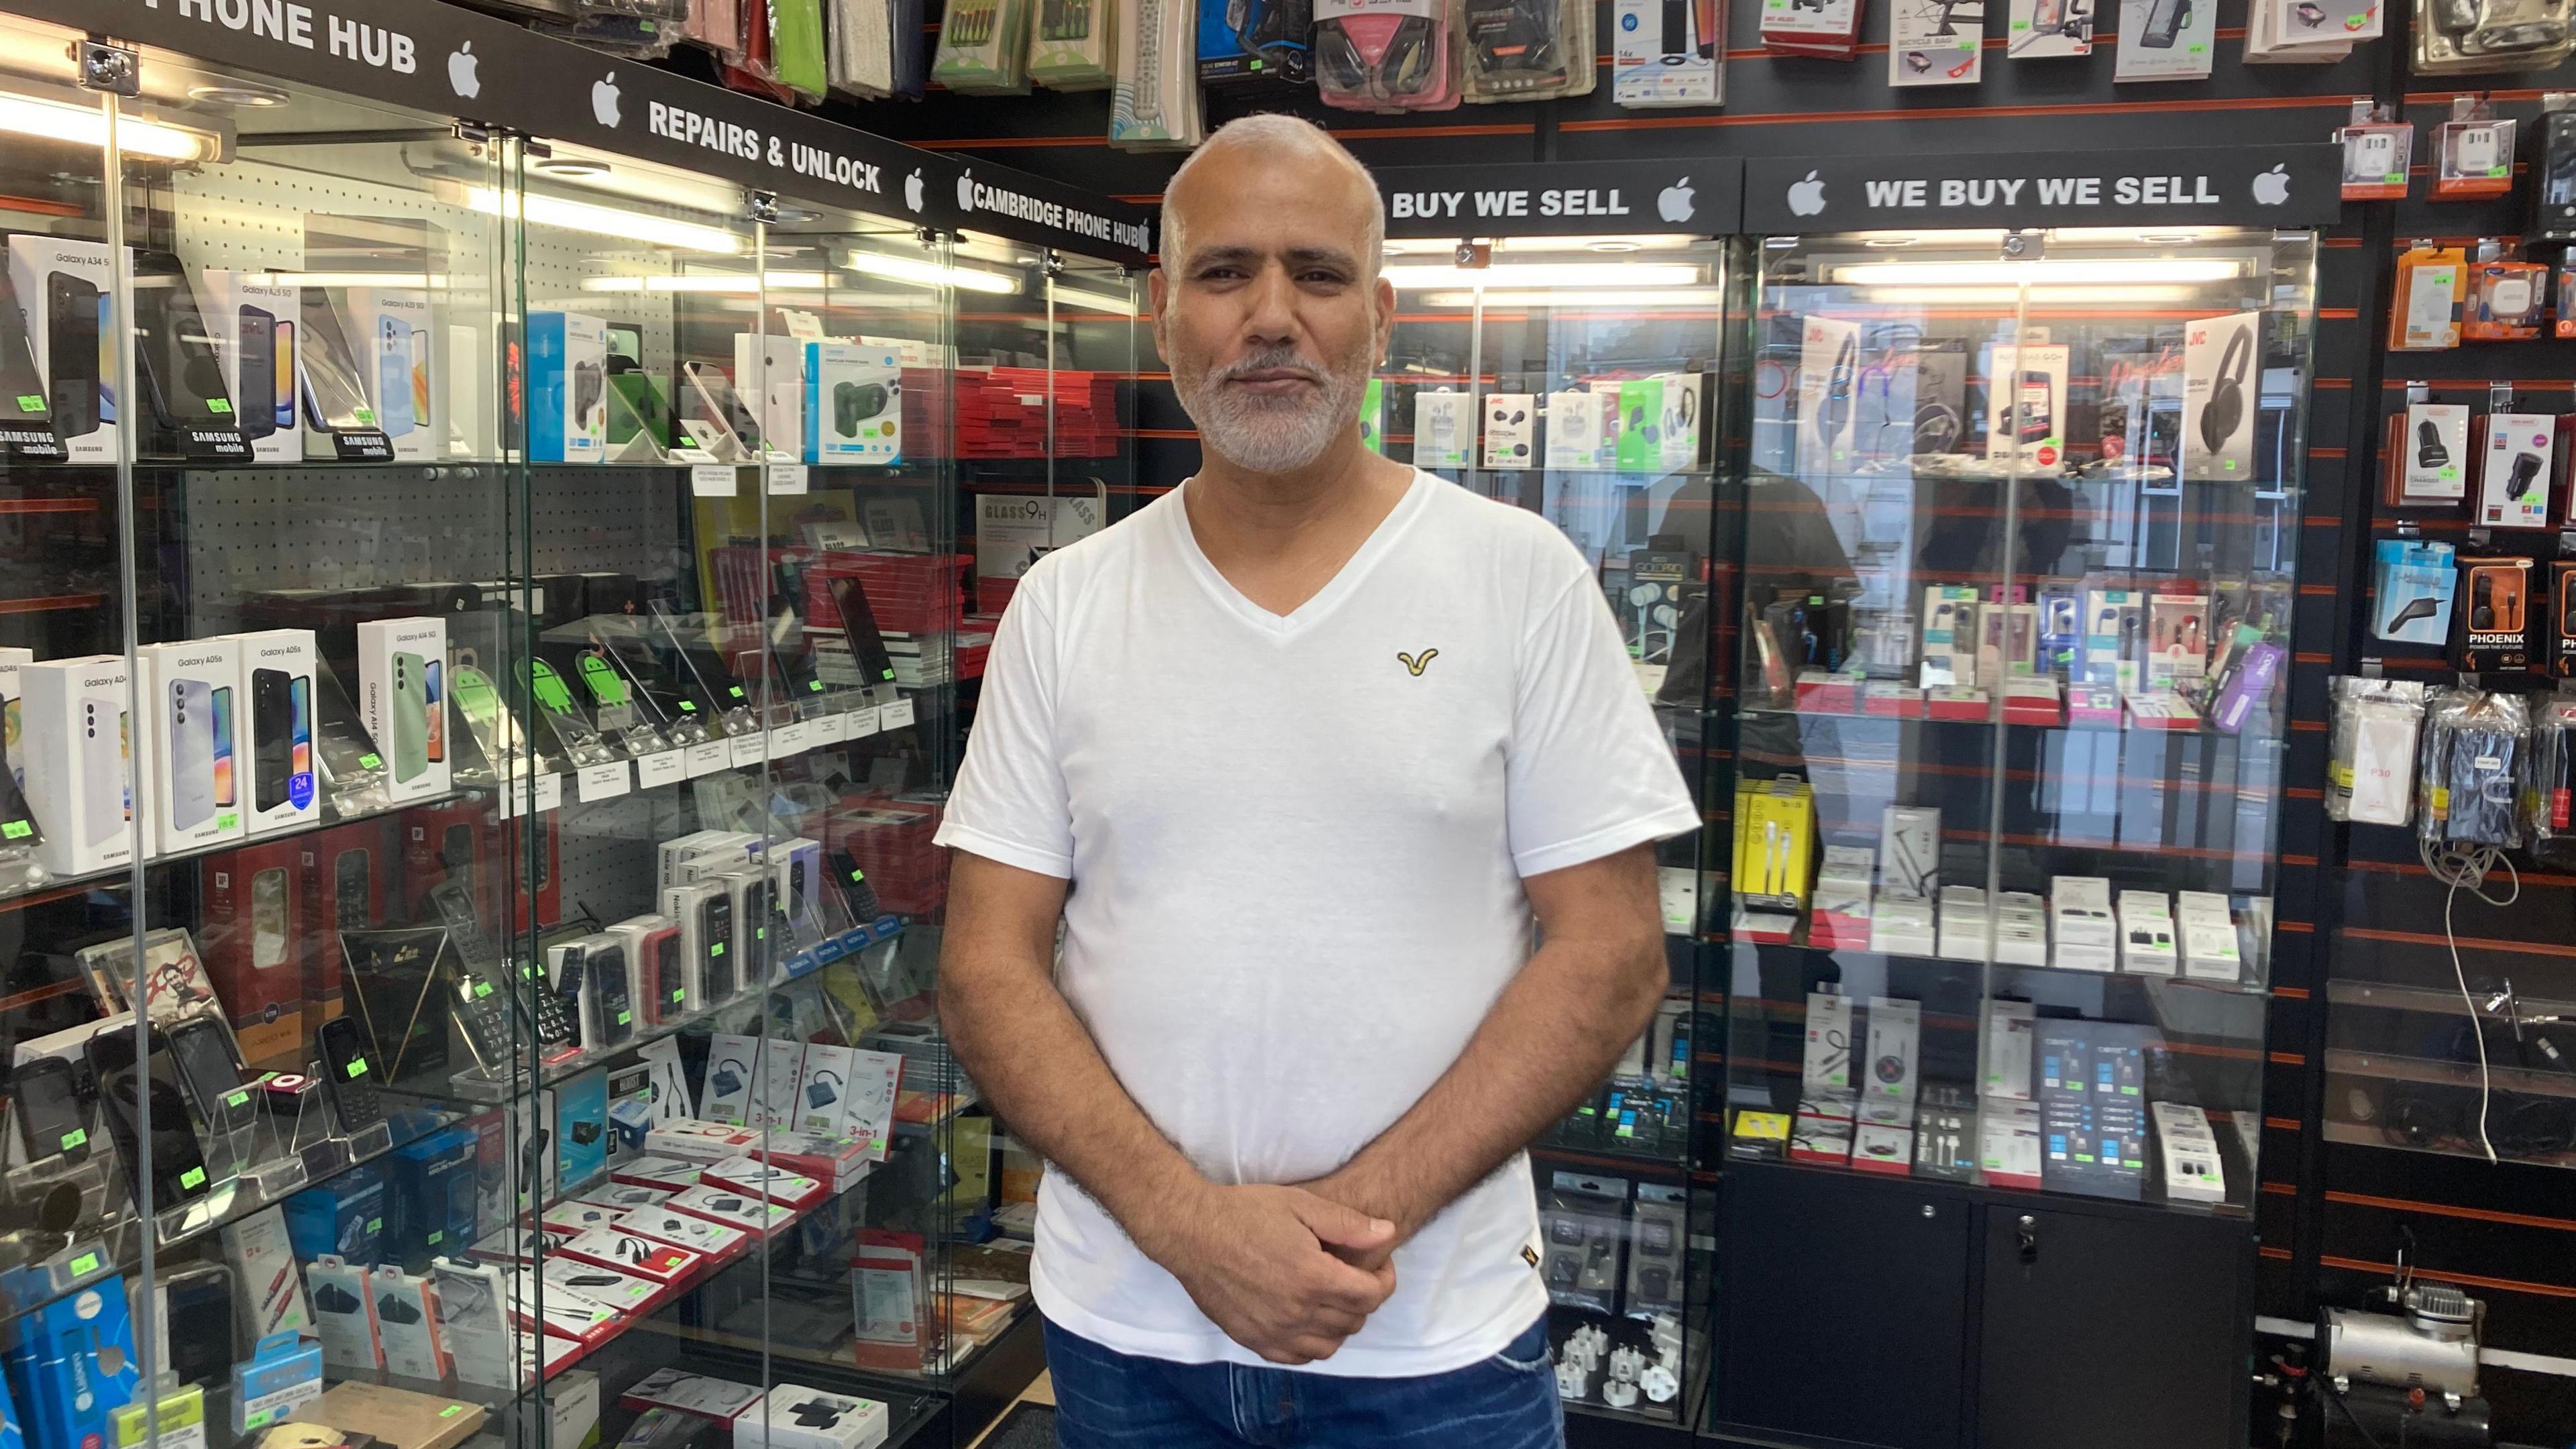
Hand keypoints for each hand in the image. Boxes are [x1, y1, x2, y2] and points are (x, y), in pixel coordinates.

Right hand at [1139, 1183, 1398, 1364]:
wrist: (1192, 1232)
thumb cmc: (1246, 1213)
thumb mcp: (1301, 1204)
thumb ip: (1348, 1224)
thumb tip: (1388, 1233)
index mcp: (1314, 1277)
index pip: (1371, 1296)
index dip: (1384, 1280)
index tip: (1378, 1267)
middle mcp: (1297, 1312)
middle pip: (1354, 1320)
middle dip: (1364, 1299)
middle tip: (1354, 1276)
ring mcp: (1274, 1331)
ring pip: (1330, 1345)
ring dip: (1341, 1324)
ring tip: (1332, 1299)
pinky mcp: (1253, 1340)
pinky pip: (1298, 1357)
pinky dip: (1312, 1343)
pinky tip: (1307, 1320)